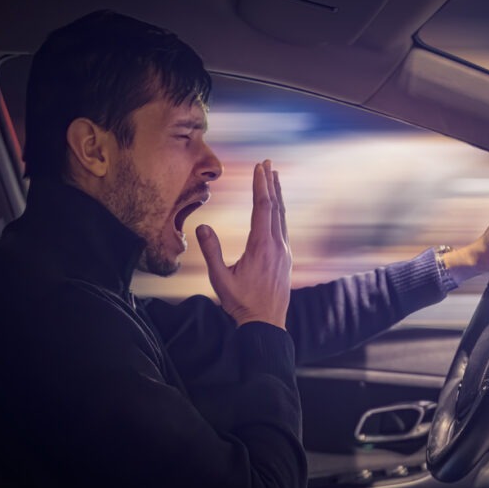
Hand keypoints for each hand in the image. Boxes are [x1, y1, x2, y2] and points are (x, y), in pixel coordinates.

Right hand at [197, 160, 291, 328]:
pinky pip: (284, 229)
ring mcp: (284, 253)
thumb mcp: (220, 279)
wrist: (266, 324)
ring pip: (282, 217)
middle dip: (271, 183)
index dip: (260, 185)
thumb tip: (202, 226)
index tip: (259, 167)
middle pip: (276, 207)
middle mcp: (277, 246)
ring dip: (277, 196)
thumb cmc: (241, 303)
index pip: (263, 207)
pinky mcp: (286, 260)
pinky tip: (276, 210)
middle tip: (268, 163)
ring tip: (274, 178)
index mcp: (262, 246)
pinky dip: (279, 213)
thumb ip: (211, 252)